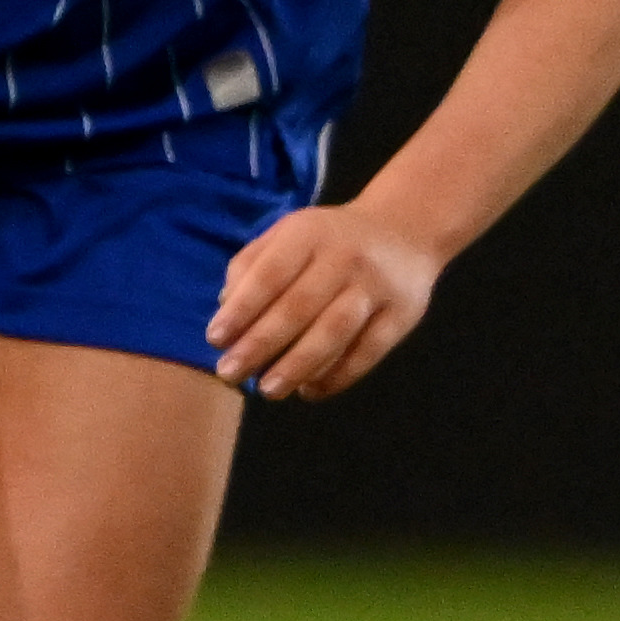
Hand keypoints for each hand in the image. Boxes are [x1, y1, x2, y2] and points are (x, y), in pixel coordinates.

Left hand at [206, 198, 444, 400]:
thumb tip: (224, 309)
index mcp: (308, 234)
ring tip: (268, 390)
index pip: (270, 274)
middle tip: (230, 374)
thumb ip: (251, 266)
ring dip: (298, 365)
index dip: (241, 309)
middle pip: (299, 307)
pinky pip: (369, 350)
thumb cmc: (327, 240)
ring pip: (335, 331)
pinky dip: (338, 375)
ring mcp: (377, 286)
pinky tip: (310, 391)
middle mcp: (344, 257)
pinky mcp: (404, 313)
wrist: (404, 229)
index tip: (215, 340)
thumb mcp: (287, 235)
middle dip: (260, 345)